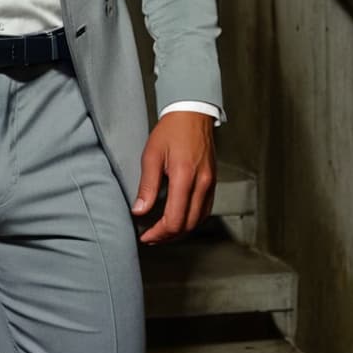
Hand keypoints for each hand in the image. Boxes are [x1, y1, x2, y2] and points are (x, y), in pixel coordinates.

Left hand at [132, 111, 215, 243]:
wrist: (192, 114)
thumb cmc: (170, 131)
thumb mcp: (151, 155)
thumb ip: (146, 185)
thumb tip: (139, 210)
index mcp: (184, 177)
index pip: (175, 219)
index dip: (159, 233)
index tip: (145, 236)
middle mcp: (201, 184)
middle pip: (188, 225)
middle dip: (168, 236)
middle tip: (151, 238)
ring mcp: (210, 184)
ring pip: (198, 220)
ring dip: (180, 231)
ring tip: (162, 232)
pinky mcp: (213, 182)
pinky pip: (205, 210)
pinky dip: (191, 220)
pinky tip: (179, 219)